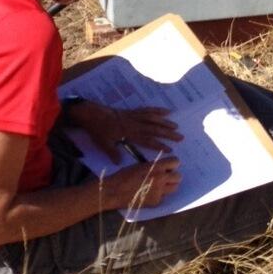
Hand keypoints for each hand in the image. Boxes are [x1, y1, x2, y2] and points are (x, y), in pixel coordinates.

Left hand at [66, 99, 182, 160]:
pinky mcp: (132, 111)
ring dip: (165, 122)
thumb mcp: (103, 143)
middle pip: (154, 128)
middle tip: (181, 137)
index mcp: (129, 133)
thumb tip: (120, 163)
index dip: (159, 145)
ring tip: (176, 126)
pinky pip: (147, 110)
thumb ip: (112, 153)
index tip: (170, 149)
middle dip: (168, 133)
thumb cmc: (98, 130)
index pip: (147, 140)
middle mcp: (134, 123)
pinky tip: (166, 111)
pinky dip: (157, 110)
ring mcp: (134, 116)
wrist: (91, 113)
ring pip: (153, 119)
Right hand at [103, 155, 181, 210]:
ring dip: (169, 185)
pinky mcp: (156, 202)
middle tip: (165, 176)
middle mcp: (160, 179)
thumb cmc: (124, 175)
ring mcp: (159, 192)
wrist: (114, 192)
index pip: (175, 162)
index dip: (172, 164)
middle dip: (173, 176)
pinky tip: (150, 193)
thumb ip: (153, 166)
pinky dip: (160, 195)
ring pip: (174, 188)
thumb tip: (163, 167)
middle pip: (178, 177)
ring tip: (160, 185)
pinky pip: (164, 197)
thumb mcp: (139, 166)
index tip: (169, 166)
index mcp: (156, 167)